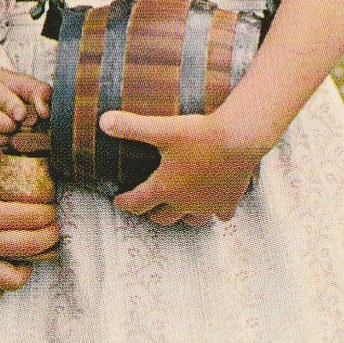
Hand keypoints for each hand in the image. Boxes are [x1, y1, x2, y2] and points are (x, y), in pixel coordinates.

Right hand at [0, 179, 59, 300]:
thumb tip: (15, 208)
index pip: (32, 218)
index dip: (48, 213)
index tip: (51, 212)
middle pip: (33, 245)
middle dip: (50, 236)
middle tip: (53, 232)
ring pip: (15, 279)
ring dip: (28, 268)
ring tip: (28, 258)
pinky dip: (0, 286)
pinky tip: (2, 272)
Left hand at [100, 108, 261, 223]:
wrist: (240, 138)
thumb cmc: (200, 134)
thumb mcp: (161, 128)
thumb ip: (130, 126)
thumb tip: (103, 121)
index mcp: (165, 187)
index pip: (137, 203)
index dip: (124, 203)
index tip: (118, 202)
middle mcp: (185, 202)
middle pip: (163, 217)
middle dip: (152, 212)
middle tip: (148, 205)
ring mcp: (209, 204)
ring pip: (192, 221)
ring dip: (183, 217)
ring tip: (179, 210)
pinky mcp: (229, 200)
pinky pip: (221, 215)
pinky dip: (216, 212)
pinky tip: (215, 206)